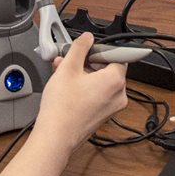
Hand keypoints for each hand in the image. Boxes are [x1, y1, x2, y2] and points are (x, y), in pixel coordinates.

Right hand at [33, 33, 127, 149]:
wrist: (56, 137)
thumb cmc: (62, 108)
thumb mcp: (68, 67)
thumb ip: (80, 47)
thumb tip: (87, 38)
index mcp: (115, 81)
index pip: (118, 55)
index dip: (101, 50)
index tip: (88, 49)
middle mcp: (118, 95)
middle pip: (107, 69)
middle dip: (87, 62)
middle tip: (69, 60)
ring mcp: (111, 108)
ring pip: (100, 82)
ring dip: (83, 74)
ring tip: (63, 72)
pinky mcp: (102, 116)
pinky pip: (97, 95)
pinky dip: (85, 88)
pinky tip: (66, 86)